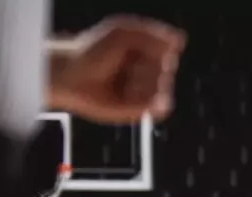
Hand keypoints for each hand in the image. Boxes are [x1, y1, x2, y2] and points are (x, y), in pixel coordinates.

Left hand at [50, 16, 185, 123]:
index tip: (131, 48)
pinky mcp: (142, 109)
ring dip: (142, 85)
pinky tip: (129, 96)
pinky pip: (160, 108)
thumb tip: (179, 40)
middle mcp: (152, 68)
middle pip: (167, 68)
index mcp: (151, 48)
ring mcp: (149, 89)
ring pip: (162, 89)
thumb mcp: (122, 32)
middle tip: (122, 65)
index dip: (151, 48)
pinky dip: (147, 103)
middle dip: (145, 67)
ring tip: (121, 81)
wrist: (72, 76)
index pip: (170, 49)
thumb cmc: (93, 51)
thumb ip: (152, 33)